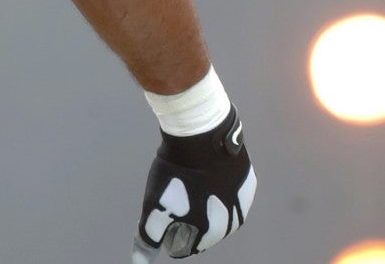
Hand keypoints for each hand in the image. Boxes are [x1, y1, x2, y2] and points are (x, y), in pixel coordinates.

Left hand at [132, 106, 256, 261]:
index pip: (188, 247)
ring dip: (212, 218)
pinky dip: (225, 198)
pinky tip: (217, 193)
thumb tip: (139, 261)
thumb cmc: (175, 172)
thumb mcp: (155, 204)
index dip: (173, 242)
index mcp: (209, 230)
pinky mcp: (247, 182)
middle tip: (183, 230)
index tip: (165, 238)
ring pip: (227, 218)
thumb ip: (149, 235)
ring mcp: (242, 200)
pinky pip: (237, 197)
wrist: (202, 135)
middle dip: (194, 234)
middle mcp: (231, 220)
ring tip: (200, 215)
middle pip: (210, 235)